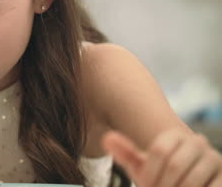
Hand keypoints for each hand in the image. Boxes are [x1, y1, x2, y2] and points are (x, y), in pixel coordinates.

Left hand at [102, 129, 221, 186]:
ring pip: (191, 180)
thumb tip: (106, 138)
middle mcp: (198, 143)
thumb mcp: (141, 167)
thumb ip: (125, 152)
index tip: (144, 186)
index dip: (149, 172)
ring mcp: (215, 159)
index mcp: (175, 136)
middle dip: (162, 185)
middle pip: (174, 165)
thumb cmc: (160, 178)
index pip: (159, 150)